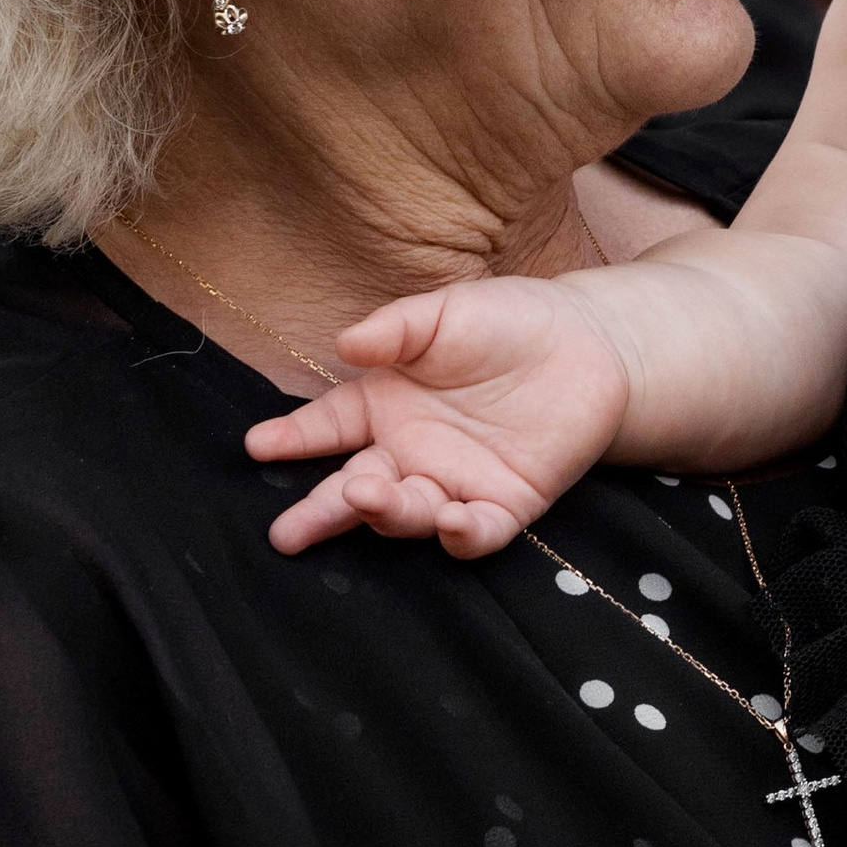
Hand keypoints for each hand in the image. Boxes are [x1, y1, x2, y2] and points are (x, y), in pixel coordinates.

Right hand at [245, 277, 629, 556]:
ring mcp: (455, 482)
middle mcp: (411, 451)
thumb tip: (345, 345)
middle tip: (285, 533)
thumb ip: (396, 329)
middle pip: (356, 488)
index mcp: (387, 404)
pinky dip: (462, 533)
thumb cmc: (508, 322)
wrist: (589, 342)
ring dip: (384, 512)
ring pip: (408, 512)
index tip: (257, 445)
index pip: (329, 426)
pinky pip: (477, 532)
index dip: (294, 437)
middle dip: (320, 510)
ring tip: (365, 497)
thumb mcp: (447, 312)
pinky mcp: (506, 504)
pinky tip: (449, 521)